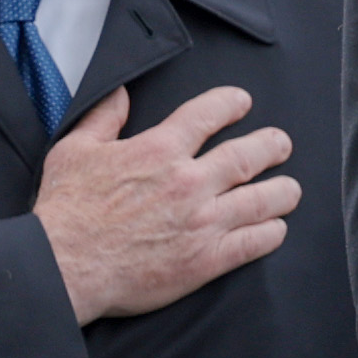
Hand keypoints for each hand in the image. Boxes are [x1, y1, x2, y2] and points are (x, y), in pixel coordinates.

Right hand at [34, 84, 296, 321]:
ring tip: (291, 189)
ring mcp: (201, 222)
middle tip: (281, 144)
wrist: (66, 265)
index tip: (242, 102)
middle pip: (247, 156)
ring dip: (282, 191)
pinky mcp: (205, 260)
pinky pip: (253, 243)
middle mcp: (188, 182)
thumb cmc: (67, 210)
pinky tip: (276, 229)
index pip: (208, 115)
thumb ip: (103, 117)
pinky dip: (270, 234)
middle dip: (271, 146)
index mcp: (159, 150)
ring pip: (260, 200)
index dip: (231, 104)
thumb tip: (121, 92)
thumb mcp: (75, 150)